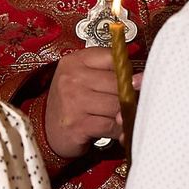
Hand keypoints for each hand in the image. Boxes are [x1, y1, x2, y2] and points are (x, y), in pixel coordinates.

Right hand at [44, 43, 133, 158]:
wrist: (48, 130)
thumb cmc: (72, 102)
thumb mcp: (84, 79)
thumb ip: (110, 73)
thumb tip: (141, 80)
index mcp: (75, 61)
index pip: (114, 58)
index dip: (127, 72)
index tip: (130, 81)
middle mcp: (72, 79)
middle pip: (119, 84)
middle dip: (128, 96)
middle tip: (127, 103)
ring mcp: (74, 102)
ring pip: (117, 106)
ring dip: (124, 115)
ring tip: (120, 117)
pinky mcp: (78, 125)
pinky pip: (112, 126)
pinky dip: (119, 130)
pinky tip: (115, 129)